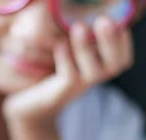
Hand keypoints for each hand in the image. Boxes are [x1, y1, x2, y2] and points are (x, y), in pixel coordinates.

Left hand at [3, 18, 133, 123]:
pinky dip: (65, 59)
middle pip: (114, 65)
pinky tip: (60, 44)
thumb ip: (83, 39)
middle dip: (111, 43)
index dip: (123, 42)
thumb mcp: (72, 55)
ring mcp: (79, 87)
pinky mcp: (61, 92)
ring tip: (78, 27)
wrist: (33, 105)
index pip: (122, 59)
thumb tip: (84, 18)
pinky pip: (69, 77)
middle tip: (104, 21)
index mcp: (101, 68)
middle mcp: (94, 78)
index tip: (117, 24)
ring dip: (85, 48)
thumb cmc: (54, 73)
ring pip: (92, 71)